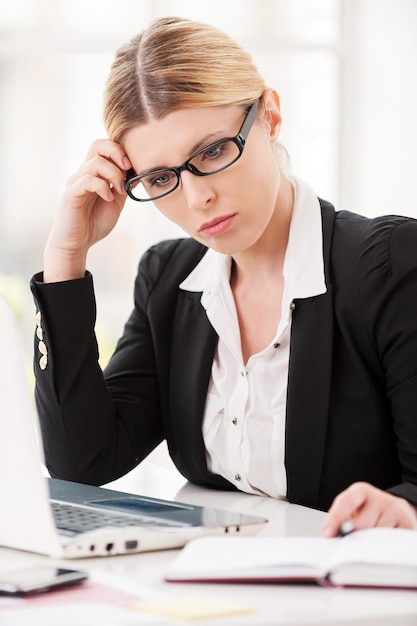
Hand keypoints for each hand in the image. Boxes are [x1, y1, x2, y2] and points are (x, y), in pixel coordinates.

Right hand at [44, 139, 131, 281]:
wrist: (76, 243)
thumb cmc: (94, 223)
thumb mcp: (116, 203)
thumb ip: (124, 187)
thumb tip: (137, 173)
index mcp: (94, 173)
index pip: (104, 146)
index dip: (120, 151)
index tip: (132, 167)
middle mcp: (83, 173)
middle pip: (97, 145)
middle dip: (117, 153)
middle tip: (127, 169)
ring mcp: (75, 182)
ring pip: (95, 163)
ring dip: (114, 175)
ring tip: (119, 191)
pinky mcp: (71, 194)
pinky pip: (87, 180)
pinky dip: (103, 187)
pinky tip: (109, 198)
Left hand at [321, 481, 416, 536]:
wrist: (396, 509)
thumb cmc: (368, 511)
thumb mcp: (352, 509)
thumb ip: (339, 519)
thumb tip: (330, 535)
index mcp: (361, 490)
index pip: (346, 502)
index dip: (335, 518)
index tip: (328, 533)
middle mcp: (379, 497)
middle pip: (360, 524)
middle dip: (354, 536)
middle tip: (355, 539)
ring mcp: (395, 509)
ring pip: (376, 536)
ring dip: (371, 543)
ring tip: (373, 537)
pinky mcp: (408, 524)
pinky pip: (391, 543)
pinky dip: (385, 546)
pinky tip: (384, 541)